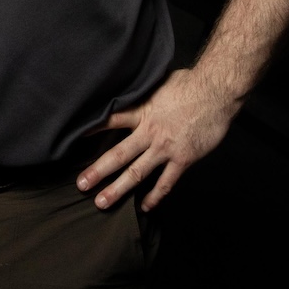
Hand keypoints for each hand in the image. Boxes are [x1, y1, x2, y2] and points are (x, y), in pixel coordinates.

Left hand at [76, 67, 237, 211]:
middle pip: (118, 154)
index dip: (91, 129)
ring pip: (137, 173)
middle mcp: (150, 132)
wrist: (216, 93)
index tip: (72, 138)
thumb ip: (144, 93)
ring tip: (102, 202)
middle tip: (81, 185)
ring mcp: (166, 148)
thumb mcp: (160, 82)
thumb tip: (131, 86)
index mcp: (143, 111)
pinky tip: (145, 206)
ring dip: (118, 189)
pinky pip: (166, 182)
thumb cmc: (190, 83)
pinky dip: (155, 196)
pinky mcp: (183, 159)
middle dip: (98, 171)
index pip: (111, 120)